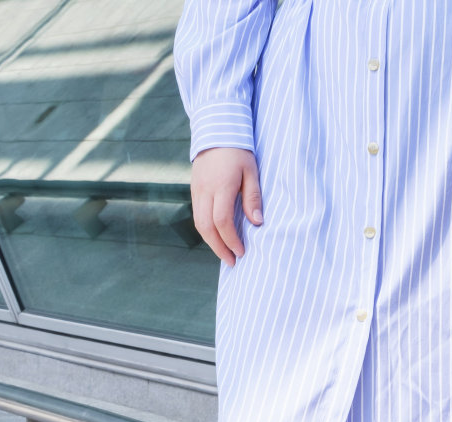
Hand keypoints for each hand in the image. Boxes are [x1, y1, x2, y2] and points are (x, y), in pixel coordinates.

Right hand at [191, 147, 261, 264]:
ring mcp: (196, 190)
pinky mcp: (193, 190)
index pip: (222, 221)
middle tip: (232, 261)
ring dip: (211, 242)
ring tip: (225, 253)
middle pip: (206, 227)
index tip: (241, 252)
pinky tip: (217, 236)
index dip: (231, 240)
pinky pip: (197, 215)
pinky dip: (206, 230)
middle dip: (219, 248)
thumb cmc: (238, 151)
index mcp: (221, 186)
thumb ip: (253, 197)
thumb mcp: (251, 172)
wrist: (216, 131)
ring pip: (198, 224)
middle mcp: (205, 191)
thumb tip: (257, 222)